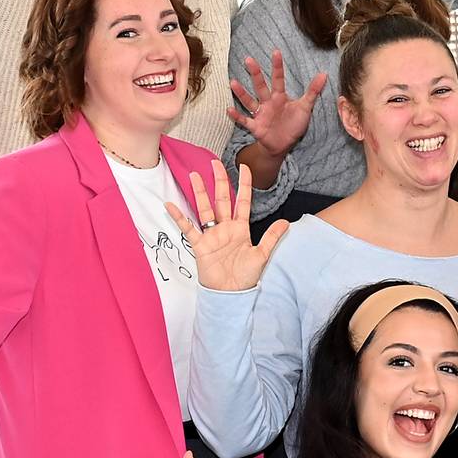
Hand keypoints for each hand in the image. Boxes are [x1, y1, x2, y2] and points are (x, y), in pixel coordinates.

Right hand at [162, 160, 287, 291]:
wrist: (231, 294)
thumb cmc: (245, 277)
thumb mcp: (262, 255)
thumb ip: (272, 237)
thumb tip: (287, 222)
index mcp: (241, 228)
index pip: (243, 201)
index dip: (244, 185)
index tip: (244, 167)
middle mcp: (225, 228)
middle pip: (221, 199)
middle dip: (219, 181)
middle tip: (215, 163)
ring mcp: (212, 235)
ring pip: (204, 209)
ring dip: (199, 193)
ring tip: (194, 176)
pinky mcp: (200, 245)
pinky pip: (188, 228)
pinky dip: (179, 217)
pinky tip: (171, 205)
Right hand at [228, 50, 327, 159]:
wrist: (283, 144)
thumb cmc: (293, 124)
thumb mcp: (305, 107)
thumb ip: (313, 91)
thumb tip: (324, 74)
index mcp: (280, 97)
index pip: (278, 79)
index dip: (277, 66)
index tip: (276, 52)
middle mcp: (268, 103)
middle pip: (261, 86)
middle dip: (255, 73)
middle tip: (248, 59)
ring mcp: (260, 114)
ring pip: (249, 101)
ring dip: (241, 93)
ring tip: (233, 82)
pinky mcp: (256, 127)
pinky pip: (245, 120)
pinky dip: (237, 116)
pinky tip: (229, 109)